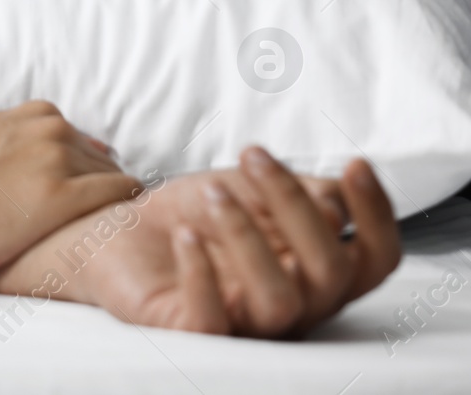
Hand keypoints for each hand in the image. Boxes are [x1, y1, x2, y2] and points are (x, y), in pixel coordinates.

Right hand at [0, 100, 141, 282]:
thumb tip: (8, 152)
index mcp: (14, 117)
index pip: (64, 130)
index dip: (70, 159)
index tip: (70, 183)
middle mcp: (38, 129)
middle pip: (92, 150)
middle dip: (92, 177)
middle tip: (89, 209)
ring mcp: (51, 160)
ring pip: (108, 170)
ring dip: (109, 194)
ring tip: (107, 222)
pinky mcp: (59, 198)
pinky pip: (115, 193)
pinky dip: (120, 205)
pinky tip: (114, 225)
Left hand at [0, 147, 401, 336]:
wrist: (109, 232)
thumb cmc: (187, 212)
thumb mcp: (245, 188)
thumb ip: (297, 191)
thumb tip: (337, 195)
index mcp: (313, 269)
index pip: (375, 258)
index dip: (377, 214)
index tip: (354, 162)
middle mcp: (292, 303)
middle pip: (331, 270)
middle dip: (296, 206)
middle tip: (252, 155)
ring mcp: (246, 323)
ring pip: (281, 299)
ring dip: (249, 235)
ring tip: (210, 192)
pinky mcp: (193, 332)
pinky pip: (213, 320)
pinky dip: (202, 273)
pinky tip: (183, 233)